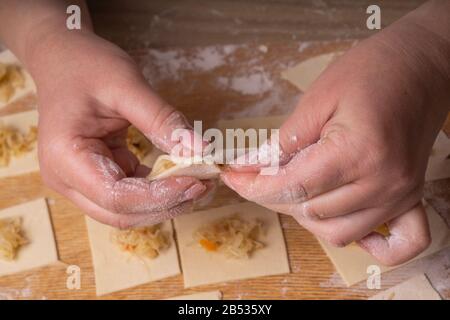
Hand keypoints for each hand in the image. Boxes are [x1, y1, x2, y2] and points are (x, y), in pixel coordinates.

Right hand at [30, 30, 206, 227]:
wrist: (63, 59)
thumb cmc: (87, 66)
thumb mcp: (127, 85)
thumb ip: (163, 120)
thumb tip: (202, 150)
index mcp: (65, 157)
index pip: (116, 196)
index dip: (160, 196)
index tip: (197, 180)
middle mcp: (66, 179)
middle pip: (121, 212)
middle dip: (166, 203)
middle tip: (205, 184)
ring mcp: (79, 182)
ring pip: (126, 210)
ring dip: (164, 201)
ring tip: (199, 181)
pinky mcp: (95, 177)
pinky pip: (129, 195)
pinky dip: (156, 190)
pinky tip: (181, 175)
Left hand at [222, 18, 449, 264]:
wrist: (421, 64)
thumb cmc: (370, 71)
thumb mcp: (317, 98)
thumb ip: (283, 141)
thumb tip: (251, 167)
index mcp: (357, 153)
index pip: (293, 187)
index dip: (255, 186)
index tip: (233, 178)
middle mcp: (382, 183)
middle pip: (311, 212)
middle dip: (273, 197)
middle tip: (257, 175)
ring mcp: (400, 195)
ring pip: (338, 233)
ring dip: (305, 216)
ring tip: (291, 189)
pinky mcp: (411, 196)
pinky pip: (395, 243)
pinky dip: (366, 243)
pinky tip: (342, 221)